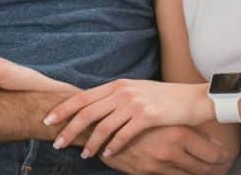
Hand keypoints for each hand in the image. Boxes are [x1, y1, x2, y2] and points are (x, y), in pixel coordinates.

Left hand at [45, 79, 211, 158]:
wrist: (192, 99)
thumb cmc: (163, 98)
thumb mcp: (136, 92)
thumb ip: (115, 98)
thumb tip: (94, 108)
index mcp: (117, 85)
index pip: (83, 97)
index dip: (64, 109)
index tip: (48, 120)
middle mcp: (122, 91)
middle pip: (87, 112)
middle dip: (69, 129)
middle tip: (57, 143)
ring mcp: (134, 103)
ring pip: (103, 126)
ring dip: (90, 143)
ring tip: (84, 155)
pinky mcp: (147, 116)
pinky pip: (123, 135)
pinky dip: (112, 147)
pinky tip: (107, 155)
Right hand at [99, 125, 231, 174]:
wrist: (100, 125)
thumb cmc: (134, 116)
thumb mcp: (161, 115)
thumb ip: (184, 126)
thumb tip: (211, 139)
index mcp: (178, 132)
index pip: (210, 151)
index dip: (221, 156)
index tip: (226, 156)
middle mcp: (171, 150)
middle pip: (204, 167)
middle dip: (215, 168)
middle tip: (221, 165)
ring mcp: (159, 164)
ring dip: (200, 173)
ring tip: (209, 170)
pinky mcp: (147, 172)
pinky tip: (187, 172)